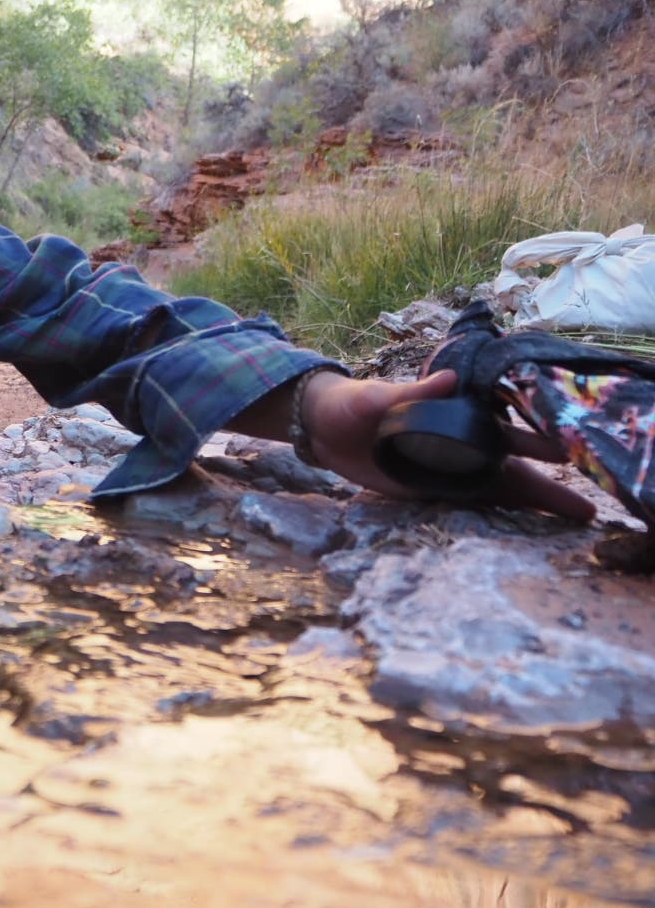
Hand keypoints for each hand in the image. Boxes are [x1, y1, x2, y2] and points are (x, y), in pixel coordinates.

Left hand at [299, 369, 594, 519]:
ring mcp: (444, 469)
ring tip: (572, 521)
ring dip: (531, 505)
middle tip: (586, 507)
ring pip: (496, 490)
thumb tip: (448, 378)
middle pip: (509, 468)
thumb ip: (407, 392)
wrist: (320, 426)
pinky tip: (525, 528)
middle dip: (547, 486)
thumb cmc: (351, 402)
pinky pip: (466, 504)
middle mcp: (456, 443)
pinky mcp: (425, 490)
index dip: (532, 441)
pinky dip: (496, 515)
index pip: (501, 432)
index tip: (562, 449)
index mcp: (452, 415)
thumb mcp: (374, 396)